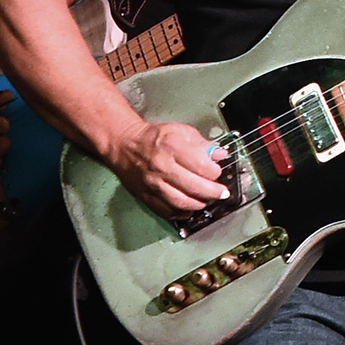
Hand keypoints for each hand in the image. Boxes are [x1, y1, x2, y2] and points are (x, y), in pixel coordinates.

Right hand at [102, 120, 229, 216]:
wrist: (123, 144)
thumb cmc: (153, 137)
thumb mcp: (181, 131)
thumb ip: (203, 143)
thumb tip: (220, 154)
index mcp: (173, 147)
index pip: (202, 166)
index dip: (215, 172)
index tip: (218, 173)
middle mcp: (162, 167)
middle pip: (194, 187)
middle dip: (213, 193)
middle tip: (221, 193)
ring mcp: (152, 183)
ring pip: (181, 202)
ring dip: (199, 205)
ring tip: (206, 201)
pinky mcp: (144, 195)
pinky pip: (165, 211)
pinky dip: (181, 213)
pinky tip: (189, 208)